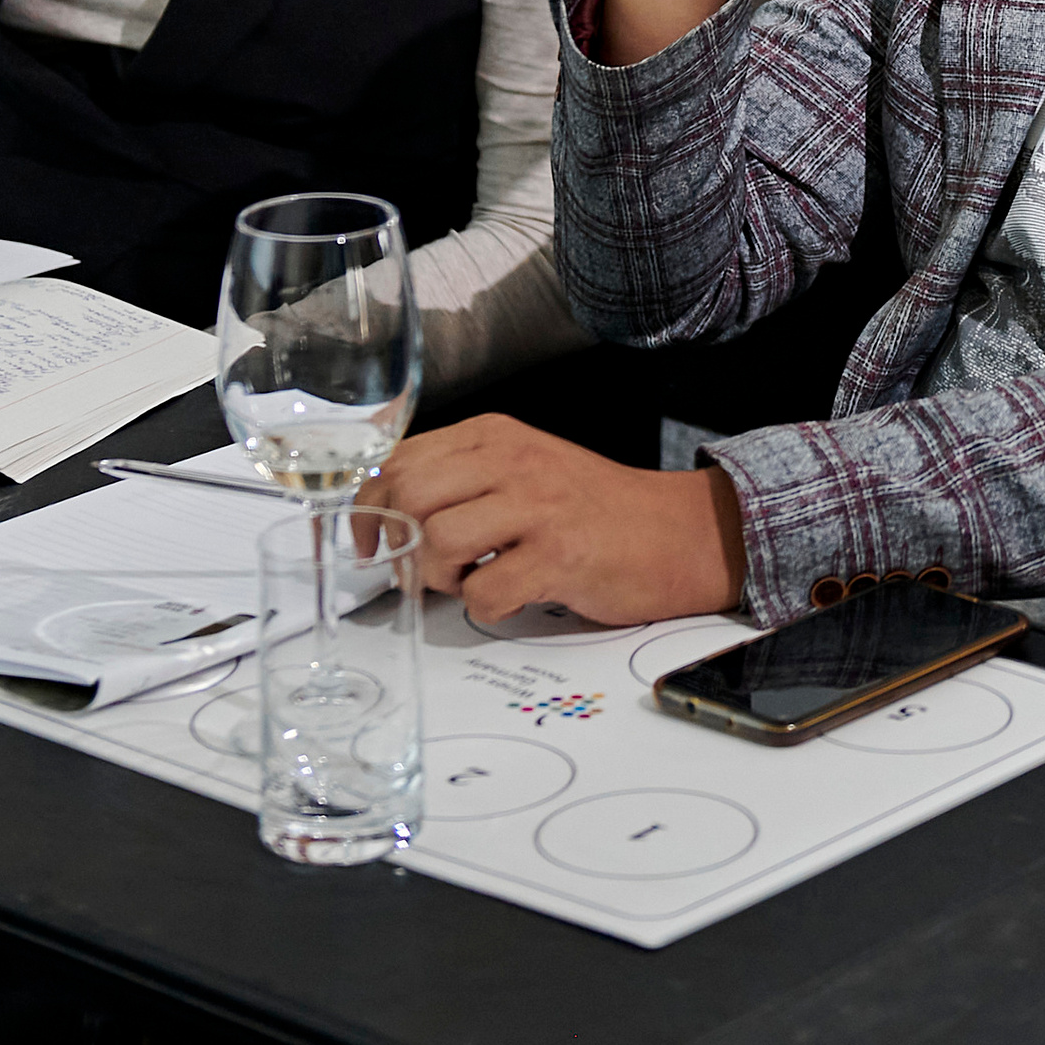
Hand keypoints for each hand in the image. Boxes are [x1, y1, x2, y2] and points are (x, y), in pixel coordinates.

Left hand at [366, 415, 744, 623]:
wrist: (675, 532)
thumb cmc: (591, 509)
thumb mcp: (521, 470)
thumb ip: (460, 480)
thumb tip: (385, 514)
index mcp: (496, 436)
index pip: (401, 460)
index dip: (371, 507)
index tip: (369, 541)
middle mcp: (513, 461)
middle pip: (410, 496)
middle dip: (401, 545)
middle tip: (422, 570)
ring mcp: (538, 507)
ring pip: (440, 542)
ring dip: (443, 579)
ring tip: (473, 579)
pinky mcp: (559, 556)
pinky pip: (484, 593)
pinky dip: (487, 607)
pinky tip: (512, 594)